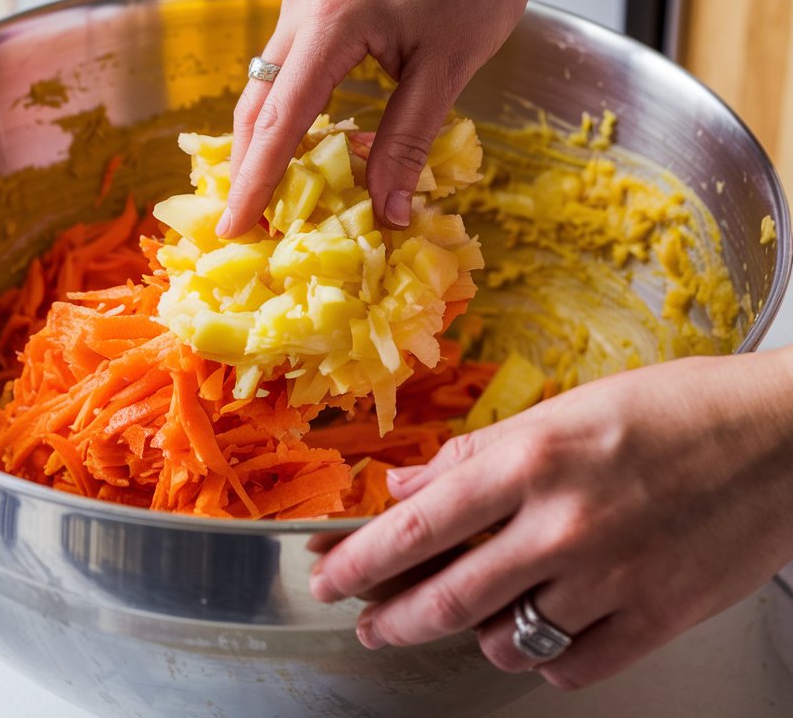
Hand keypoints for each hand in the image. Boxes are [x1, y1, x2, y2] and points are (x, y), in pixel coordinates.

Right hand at [217, 0, 554, 237]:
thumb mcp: (447, 66)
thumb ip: (409, 140)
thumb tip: (389, 211)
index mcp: (329, 23)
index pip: (279, 122)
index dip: (256, 183)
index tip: (235, 230)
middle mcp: (303, 6)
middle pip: (257, 101)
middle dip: (248, 165)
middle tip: (248, 221)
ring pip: (269, 80)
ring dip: (266, 135)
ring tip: (271, 188)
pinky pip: (289, 59)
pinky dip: (288, 104)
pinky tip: (304, 132)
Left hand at [308, 347, 792, 688]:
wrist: (779, 439)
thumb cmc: (674, 408)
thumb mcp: (563, 411)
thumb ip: (477, 455)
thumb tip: (408, 486)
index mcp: (532, 462)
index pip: (416, 527)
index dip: (359, 559)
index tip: (328, 576)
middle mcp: (562, 528)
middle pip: (446, 598)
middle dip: (393, 617)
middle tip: (373, 620)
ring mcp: (611, 581)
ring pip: (505, 641)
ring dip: (474, 630)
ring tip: (469, 609)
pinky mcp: (656, 620)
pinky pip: (570, 667)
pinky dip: (542, 655)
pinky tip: (539, 628)